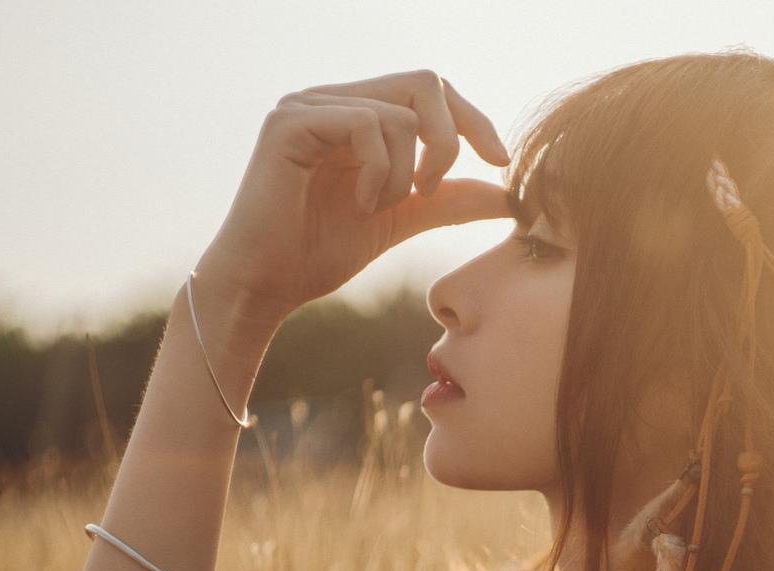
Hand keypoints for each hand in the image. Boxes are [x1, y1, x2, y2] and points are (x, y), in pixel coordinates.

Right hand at [195, 69, 514, 330]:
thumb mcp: (400, 220)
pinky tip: (362, 205)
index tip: (499, 163)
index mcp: (355, 114)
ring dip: (406, 173)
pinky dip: (380, 172)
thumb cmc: (319, 254)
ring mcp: (308, 105)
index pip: (431, 91)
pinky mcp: (291, 122)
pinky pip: (367, 125)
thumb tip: (508, 196)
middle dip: (449, 138)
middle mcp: (331, 99)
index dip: (474, 120)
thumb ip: (448, 201)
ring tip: (378, 210)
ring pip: (400, 112)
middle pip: (424, 83)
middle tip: (434, 190)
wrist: (264, 285)